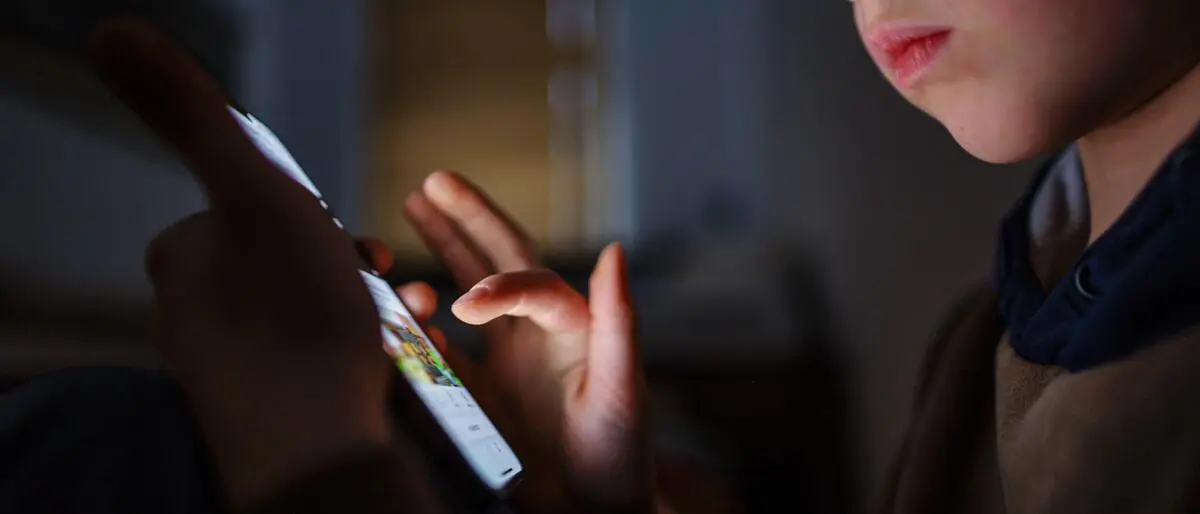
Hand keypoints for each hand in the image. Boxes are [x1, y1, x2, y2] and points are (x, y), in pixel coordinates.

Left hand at [89, 18, 441, 510]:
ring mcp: (228, 367)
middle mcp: (192, 315)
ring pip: (306, 307)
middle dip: (341, 259)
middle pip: (285, 255)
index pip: (253, 203)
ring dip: (360, 301)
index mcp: (182, 259)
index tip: (345, 234)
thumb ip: (194, 116)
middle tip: (378, 278)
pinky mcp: (266, 407)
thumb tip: (112, 32)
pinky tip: (382, 358)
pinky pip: (315, 355)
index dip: (311, 211)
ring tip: (399, 316)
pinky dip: (354, 346)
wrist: (316, 453)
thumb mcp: (255, 193)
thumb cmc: (291, 322)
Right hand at [380, 172, 652, 511]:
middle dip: (463, 218)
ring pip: (463, 291)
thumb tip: (614, 248)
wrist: (594, 507)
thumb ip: (616, 318)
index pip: (526, 278)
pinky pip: (442, 350)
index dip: (496, 284)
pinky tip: (403, 310)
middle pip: (495, 258)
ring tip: (409, 219)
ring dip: (440, 252)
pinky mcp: (481, 393)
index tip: (464, 306)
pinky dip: (418, 329)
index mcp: (569, 322)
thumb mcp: (622, 385)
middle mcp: (535, 331)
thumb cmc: (619, 450)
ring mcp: (505, 359)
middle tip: (430, 183)